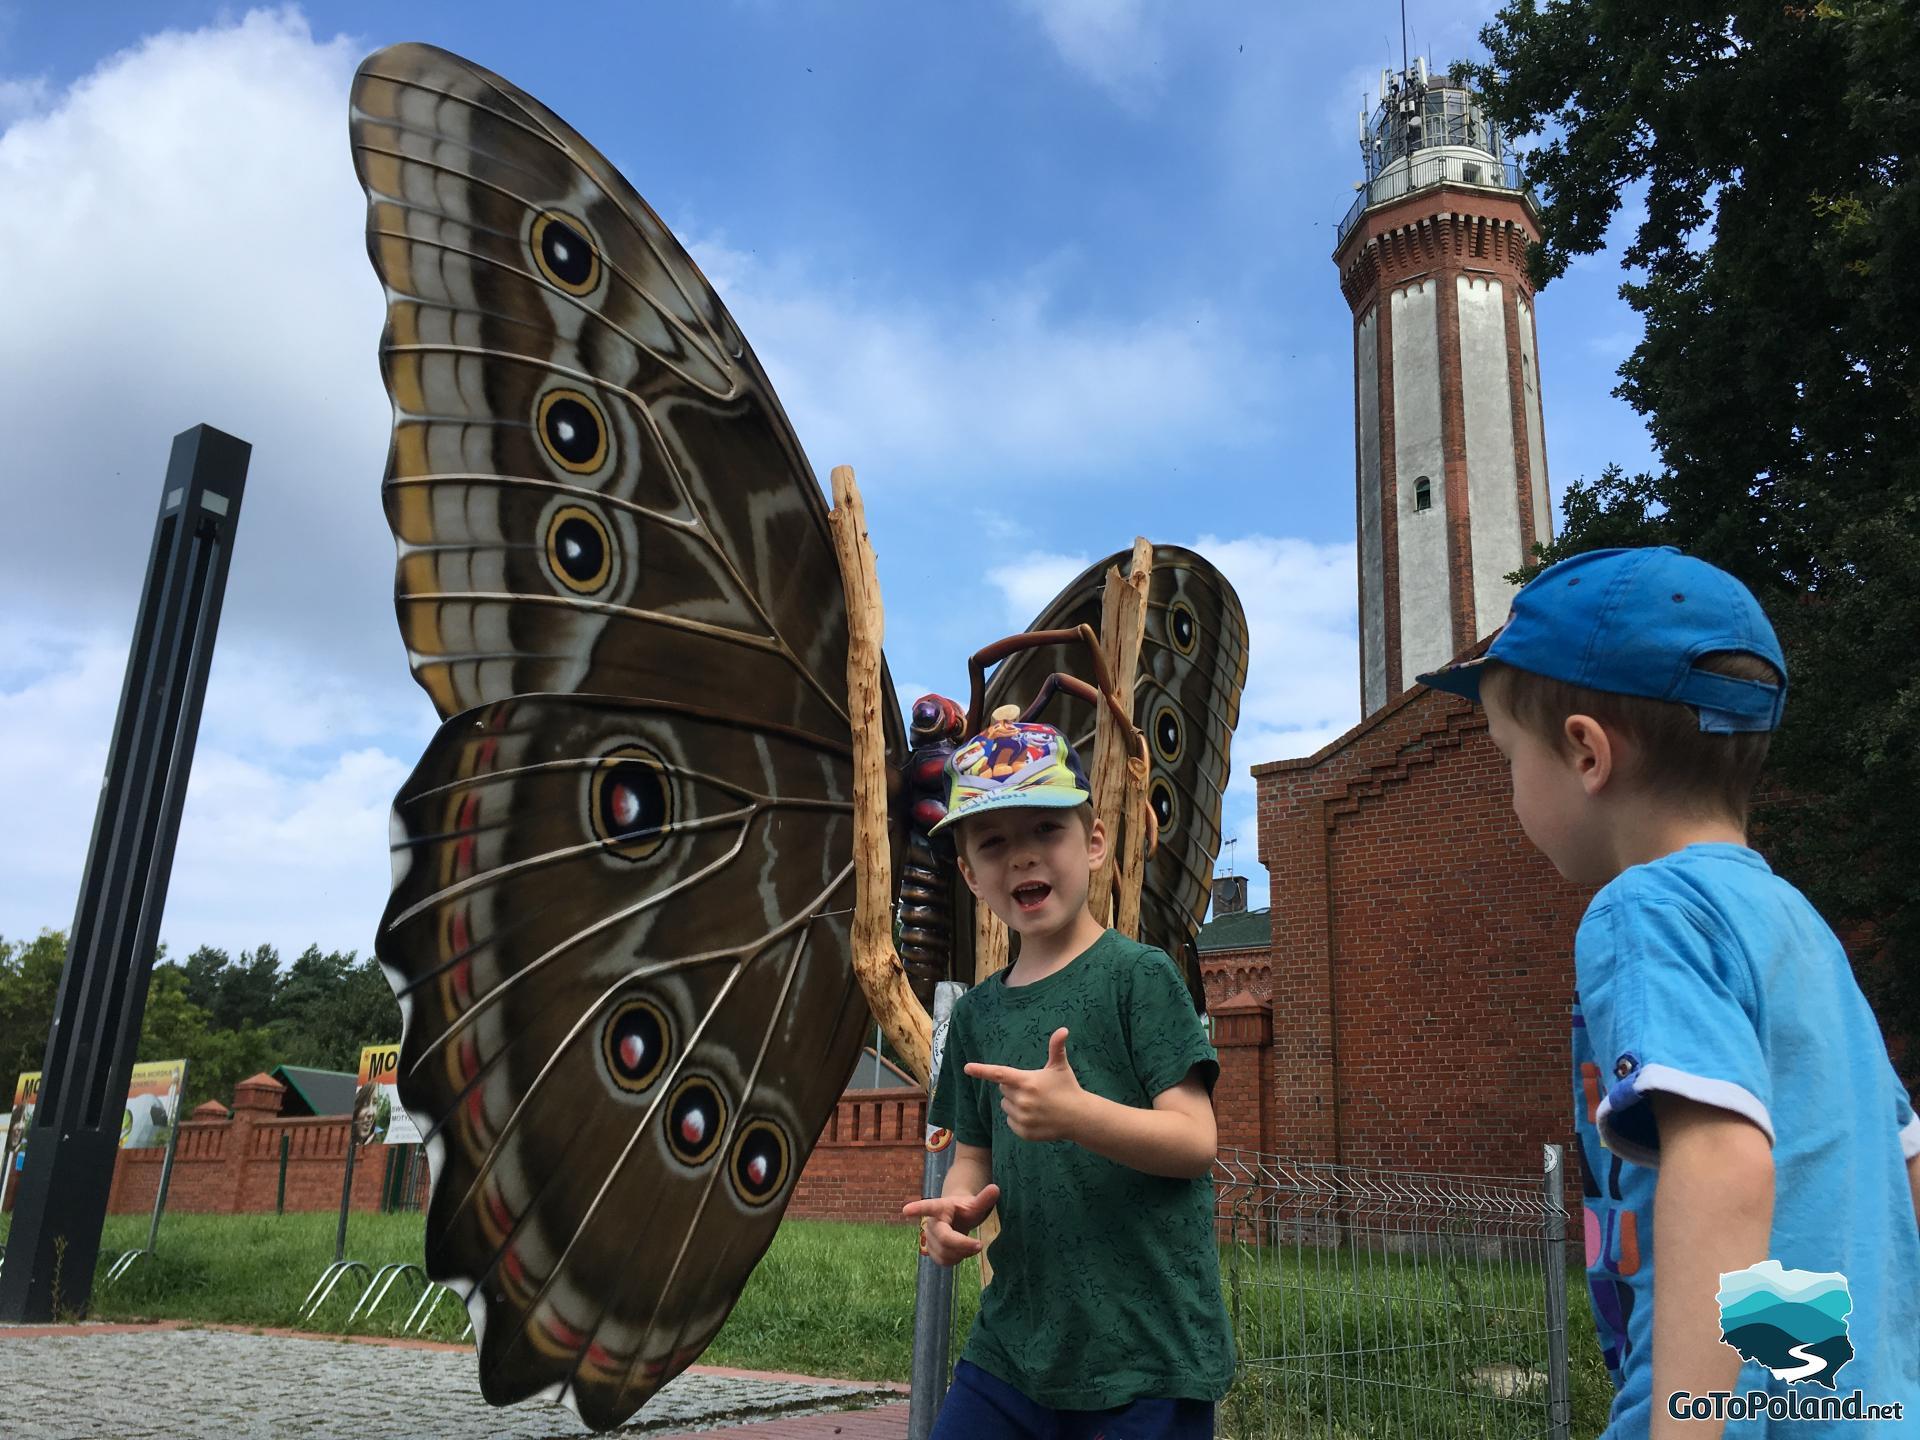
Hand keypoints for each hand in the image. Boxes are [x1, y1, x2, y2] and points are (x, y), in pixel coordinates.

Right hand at [902, 1183, 1000, 1265]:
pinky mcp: (930, 1250)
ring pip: (944, 1254)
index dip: (917, 1209)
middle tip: (980, 1245)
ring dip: (961, 1254)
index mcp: (940, 1207)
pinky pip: (942, 1262)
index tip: (906, 1210)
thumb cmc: (964, 1209)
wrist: (955, 1218)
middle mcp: (930, 1223)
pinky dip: (956, 1260)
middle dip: (963, 1245)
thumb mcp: (975, 1204)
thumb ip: (984, 1198)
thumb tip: (996, 1188)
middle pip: (945, 1239)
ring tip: (971, 1245)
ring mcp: (928, 1238)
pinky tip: (962, 1252)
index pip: (928, 1207)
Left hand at [964, 1028, 1086, 1141]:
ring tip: (1036, 1103)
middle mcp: (1022, 1100)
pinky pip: (1010, 1122)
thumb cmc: (1068, 1088)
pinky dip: (1018, 1119)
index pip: (1000, 1074)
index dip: (982, 1070)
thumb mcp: (1060, 1067)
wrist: (1079, 1118)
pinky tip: (1035, 1116)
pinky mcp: (1023, 1132)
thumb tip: (1063, 1029)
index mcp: (1027, 1082)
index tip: (967, 1068)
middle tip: (1033, 1089)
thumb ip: (1057, 1047)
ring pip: (1005, 1106)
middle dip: (1013, 1087)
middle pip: (1003, 1089)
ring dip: (1015, 1103)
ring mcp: (1022, 1117)